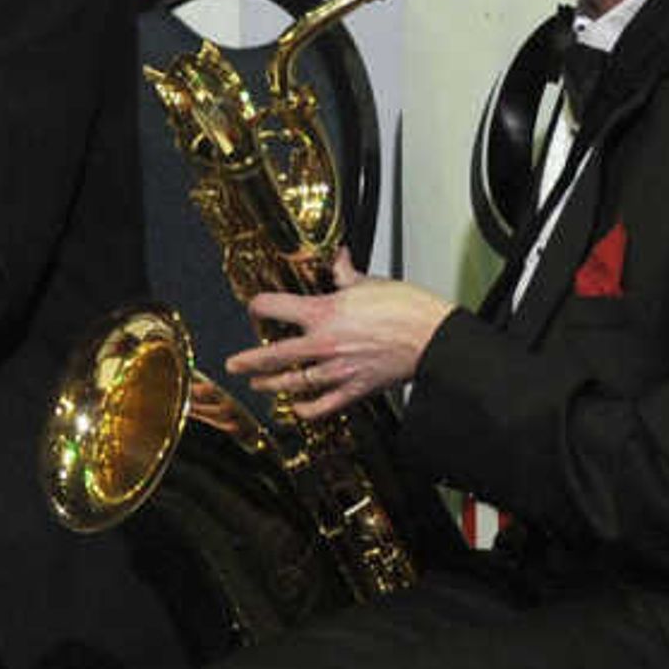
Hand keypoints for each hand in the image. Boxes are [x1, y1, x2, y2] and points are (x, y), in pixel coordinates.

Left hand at [232, 252, 452, 422]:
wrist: (435, 337)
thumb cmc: (408, 310)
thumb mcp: (370, 283)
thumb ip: (346, 274)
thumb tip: (338, 259)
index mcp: (324, 313)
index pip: (273, 307)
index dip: (258, 306)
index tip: (254, 309)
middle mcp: (324, 343)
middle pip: (273, 354)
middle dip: (248, 361)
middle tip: (234, 365)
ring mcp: (338, 369)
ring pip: (294, 382)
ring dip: (272, 384)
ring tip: (259, 384)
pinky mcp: (356, 388)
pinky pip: (325, 404)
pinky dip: (308, 409)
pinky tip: (297, 408)